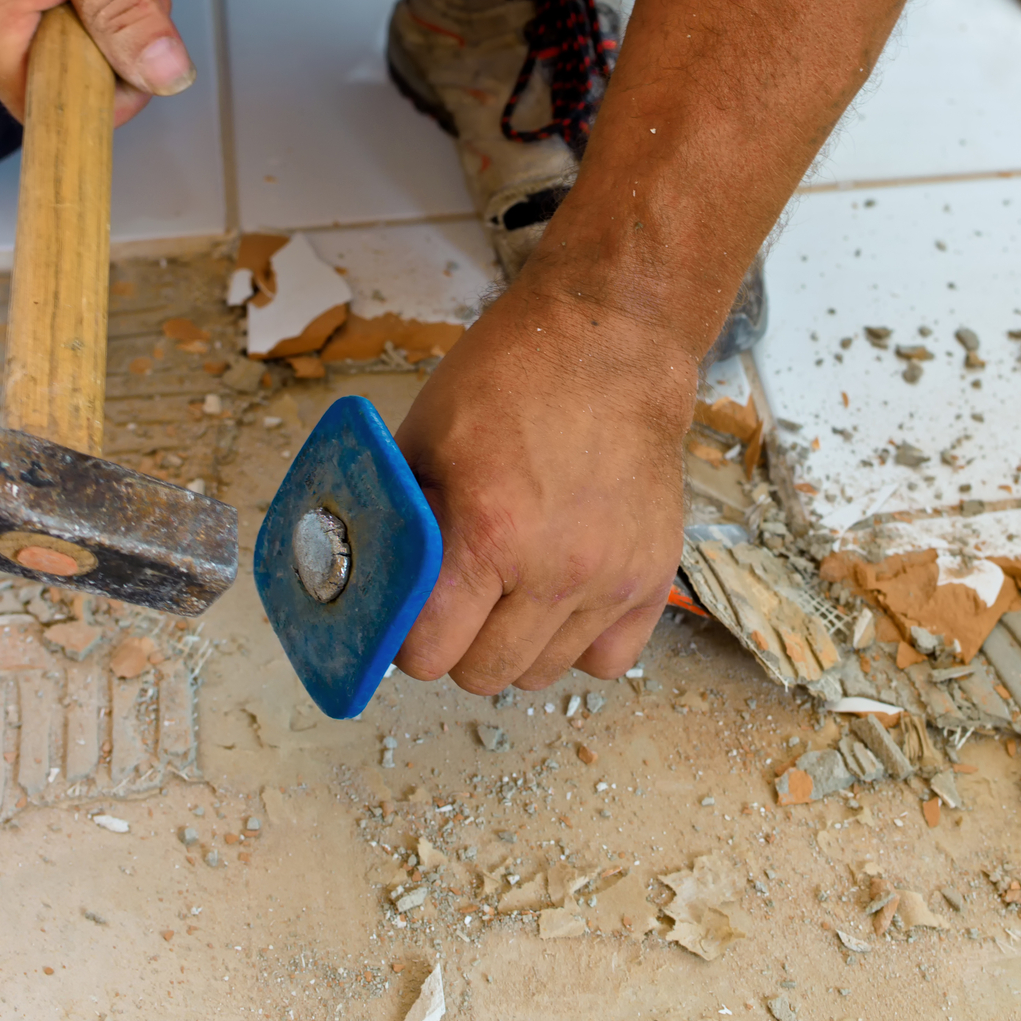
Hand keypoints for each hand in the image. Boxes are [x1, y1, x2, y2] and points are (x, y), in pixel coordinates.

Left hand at [391, 268, 698, 691]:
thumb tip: (367, 578)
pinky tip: (560, 601)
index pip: (429, 652)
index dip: (407, 637)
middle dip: (456, 646)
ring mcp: (613, 578)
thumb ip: (396, 518)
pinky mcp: (653, 576)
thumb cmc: (514, 377)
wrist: (611, 345)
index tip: (408, 614)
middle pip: (485, 674)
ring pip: (543, 674)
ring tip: (508, 594)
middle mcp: (558, 569)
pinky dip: (578, 644)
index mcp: (490, 533)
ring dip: (514, 646)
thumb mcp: (424, 437)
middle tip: (455, 602)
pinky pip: (608, 660)